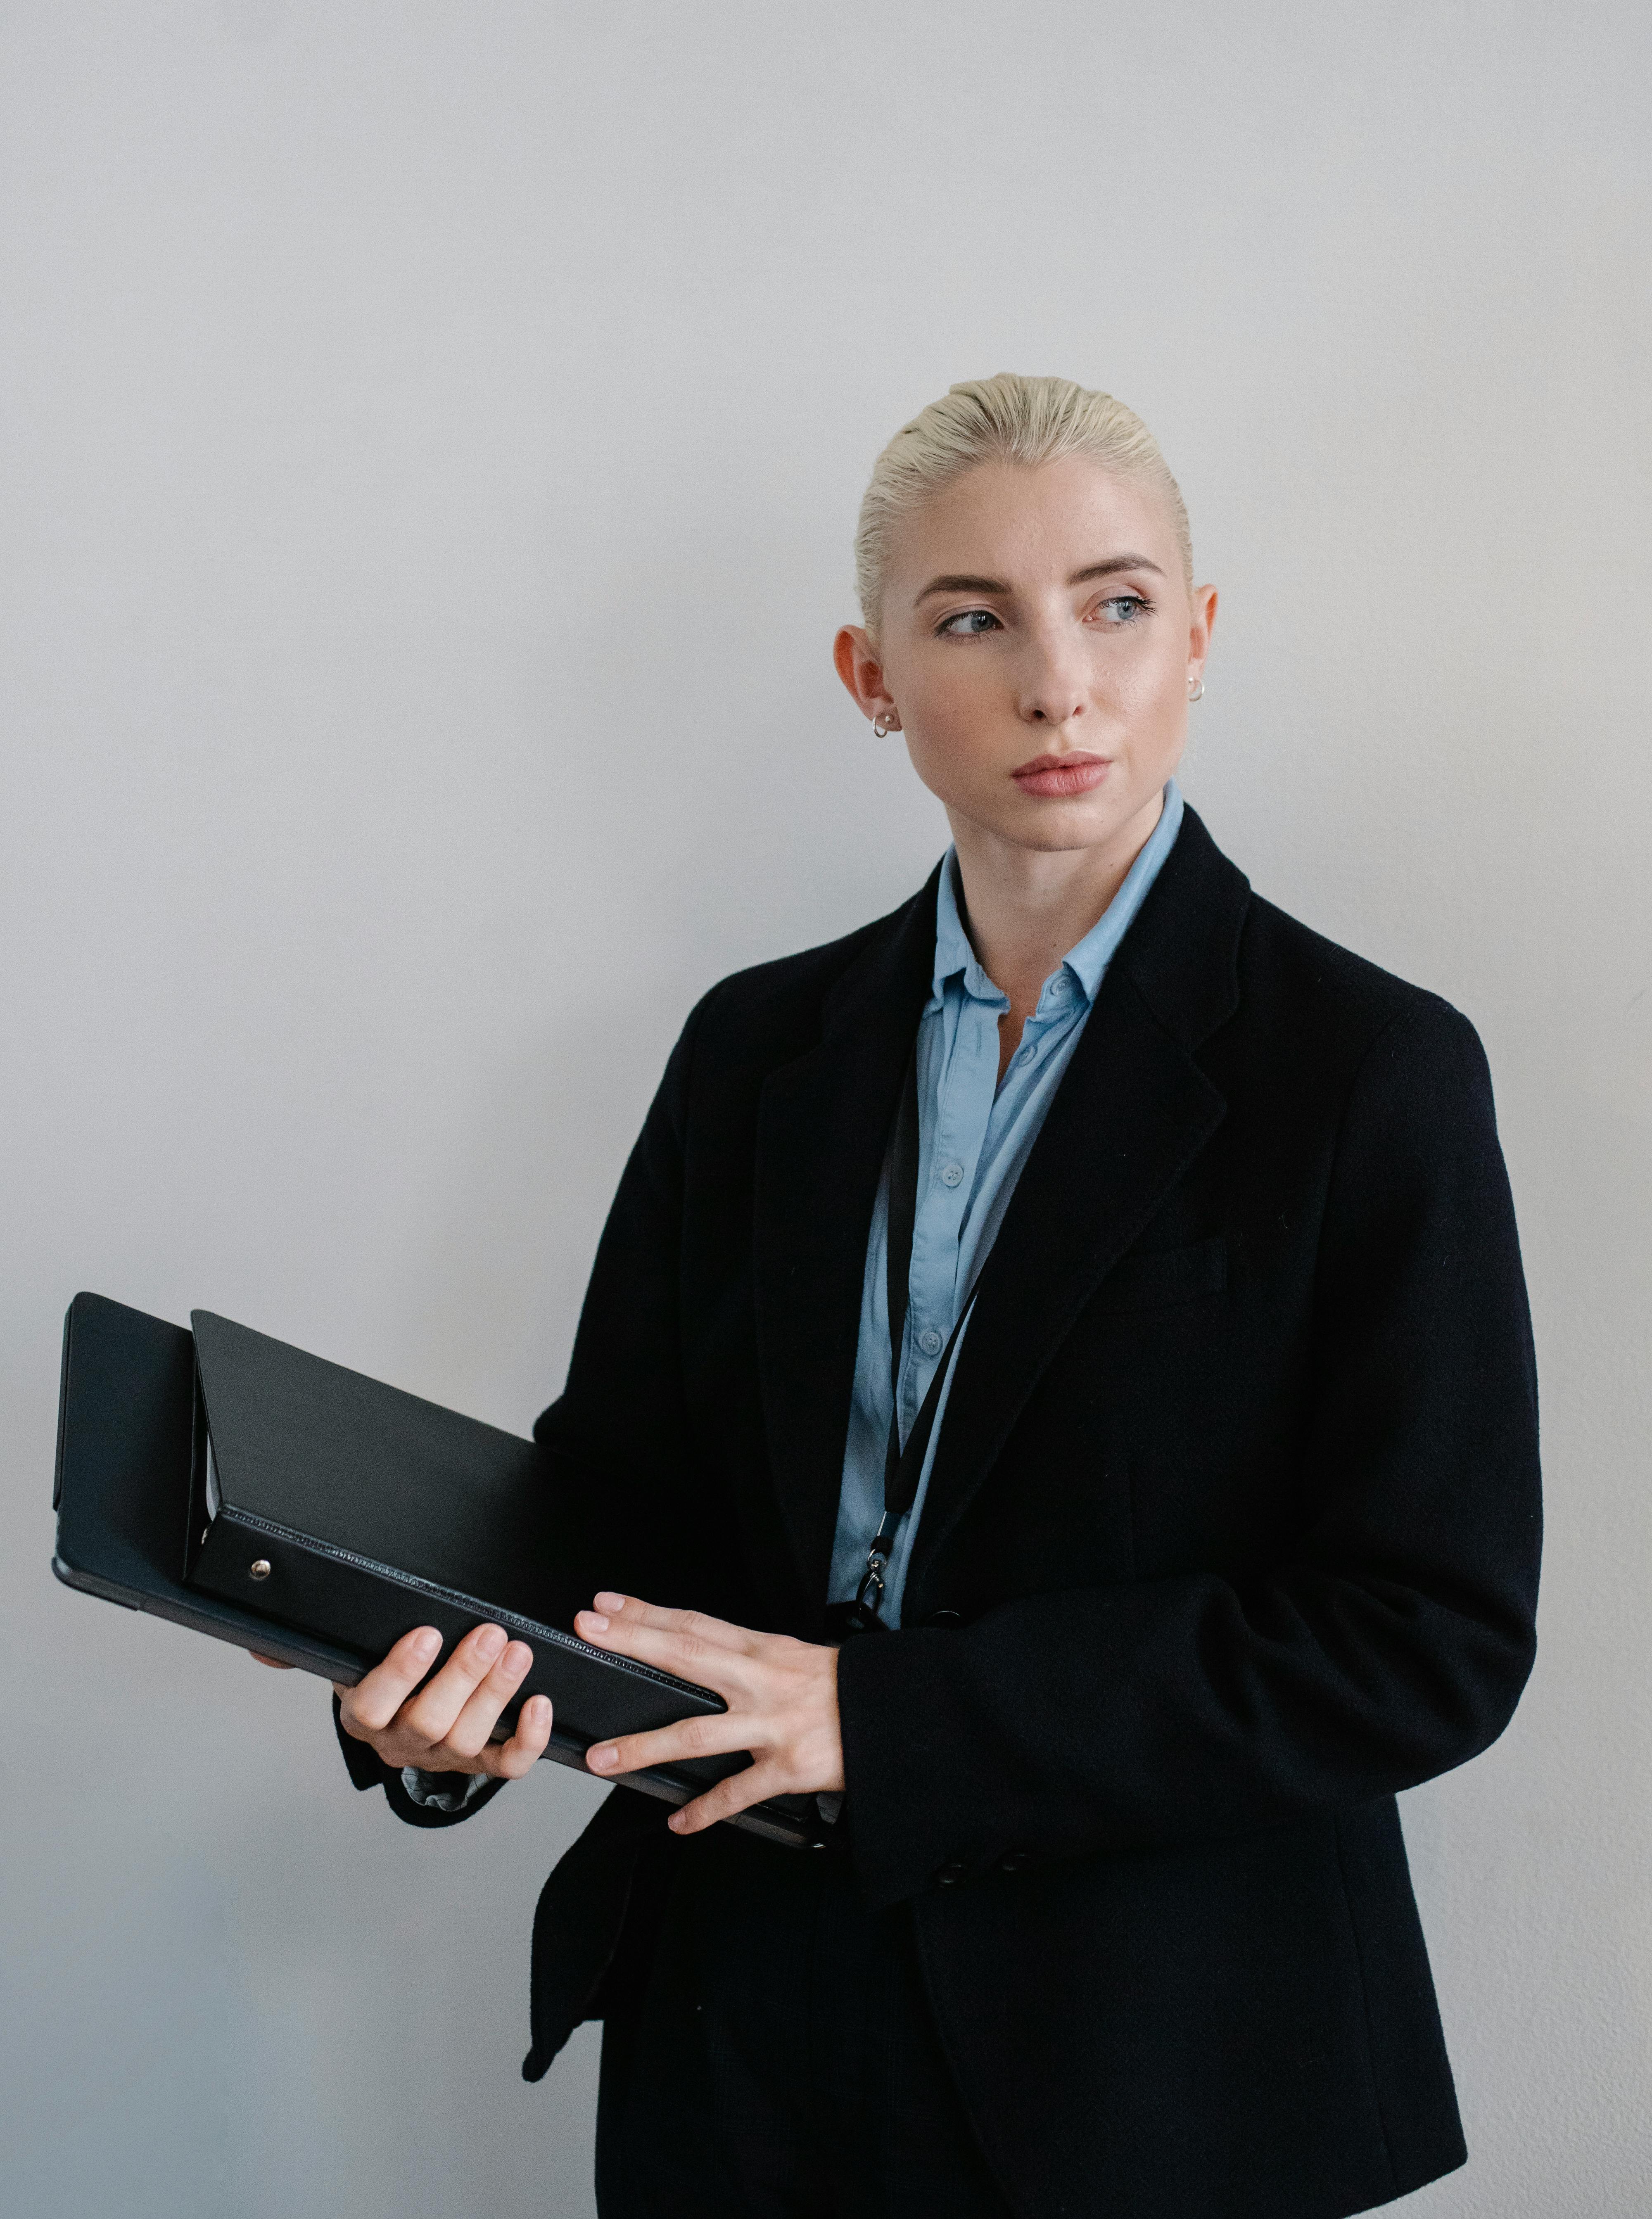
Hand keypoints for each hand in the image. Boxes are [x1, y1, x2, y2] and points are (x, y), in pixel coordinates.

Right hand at [329, 1622, 553, 1779]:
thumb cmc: (383, 1675)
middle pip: (428, 1722)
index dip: (401, 1673)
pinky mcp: (479, 1764)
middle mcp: (400, 1742)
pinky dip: (527, 1739)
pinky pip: (506, 1764)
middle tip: (490, 1634)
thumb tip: (266, 1650)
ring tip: (517, 1653)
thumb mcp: (351, 1658)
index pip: (372, 1706)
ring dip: (496, 1694)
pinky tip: (540, 1703)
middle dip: (463, 1675)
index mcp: (364, 1715)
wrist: (405, 1717)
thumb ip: (322, 1645)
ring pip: (467, 1740)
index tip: (428, 1634)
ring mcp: (441, 1757)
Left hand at [575, 1593, 842, 1833]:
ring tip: (604, 1758)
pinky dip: (705, 1809)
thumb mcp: (793, 1656)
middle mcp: (762, 1681)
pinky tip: (678, 1821)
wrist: (896, 1715)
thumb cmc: (840, 1687)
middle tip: (590, 1632)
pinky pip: (737, 1792)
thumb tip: (697, 1651)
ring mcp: (773, 1725)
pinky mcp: (788, 1767)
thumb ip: (747, 1656)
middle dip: (635, 1642)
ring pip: (698, 1733)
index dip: (648, 1612)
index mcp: (762, 1650)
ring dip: (646, 1746)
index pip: (695, 1624)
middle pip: (687, 1656)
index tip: (606, 1603)